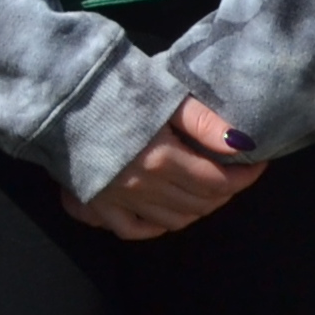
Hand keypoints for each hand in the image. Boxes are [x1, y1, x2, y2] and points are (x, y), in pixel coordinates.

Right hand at [71, 97, 264, 239]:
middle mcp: (144, 187)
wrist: (56, 92)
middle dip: (226, 191)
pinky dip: (156, 227)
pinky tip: (167, 214)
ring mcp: (119, 200)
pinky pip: (134, 230)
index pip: (217, 181)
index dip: (244, 176)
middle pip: (199, 203)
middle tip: (236, 174)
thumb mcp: (163, 93)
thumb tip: (243, 144)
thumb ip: (203, 122)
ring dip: (198, 209)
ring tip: (208, 190)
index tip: (258, 163)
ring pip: (174, 220)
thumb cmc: (111, 84)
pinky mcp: (97, 204)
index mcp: (162, 159)